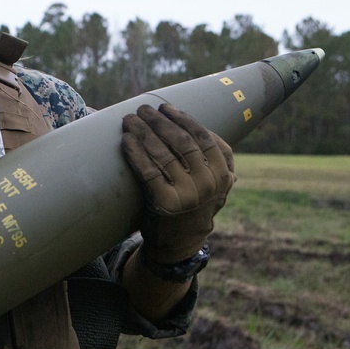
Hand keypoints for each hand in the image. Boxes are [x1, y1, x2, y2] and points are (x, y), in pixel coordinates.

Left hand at [121, 103, 235, 263]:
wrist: (181, 240)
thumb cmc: (193, 200)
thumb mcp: (213, 181)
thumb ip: (209, 156)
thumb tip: (185, 118)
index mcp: (224, 173)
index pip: (203, 137)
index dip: (183, 119)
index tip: (165, 108)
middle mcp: (209, 183)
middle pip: (182, 143)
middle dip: (160, 122)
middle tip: (142, 110)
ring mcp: (188, 194)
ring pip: (163, 154)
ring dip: (143, 133)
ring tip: (129, 120)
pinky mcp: (166, 203)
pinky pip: (148, 171)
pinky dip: (135, 153)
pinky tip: (125, 141)